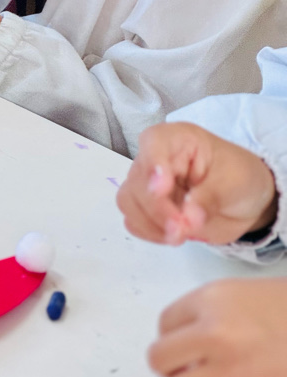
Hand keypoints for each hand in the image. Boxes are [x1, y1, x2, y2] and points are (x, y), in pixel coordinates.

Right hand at [116, 122, 276, 245]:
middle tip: (182, 229)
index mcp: (177, 139)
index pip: (154, 142)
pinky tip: (172, 236)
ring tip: (180, 236)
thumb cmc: (240, 177)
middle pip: (137, 180)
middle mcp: (155, 157)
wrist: (248, 200)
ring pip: (128, 201)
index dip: (154, 165)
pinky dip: (149, 233)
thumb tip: (187, 220)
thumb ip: (209, 198)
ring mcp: (149, 183)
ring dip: (150, 223)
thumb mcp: (234, 182)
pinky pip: (134, 221)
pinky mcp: (149, 208)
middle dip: (157, 209)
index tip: (163, 189)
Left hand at [150, 278, 286, 376]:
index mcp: (209, 301)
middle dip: (169, 364)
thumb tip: (176, 342)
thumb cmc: (279, 308)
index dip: (173, 333)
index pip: (164, 323)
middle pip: (159, 360)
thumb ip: (199, 313)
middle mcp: (215, 334)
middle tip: (185, 364)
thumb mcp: (232, 293)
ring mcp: (233, 371)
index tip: (186, 338)